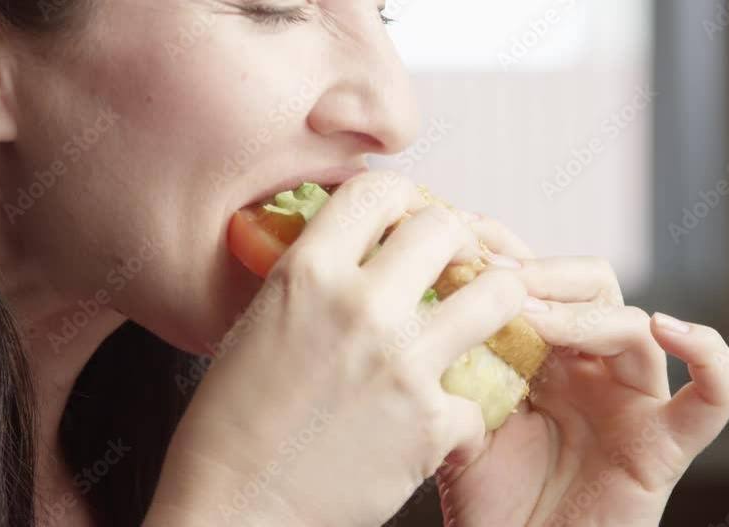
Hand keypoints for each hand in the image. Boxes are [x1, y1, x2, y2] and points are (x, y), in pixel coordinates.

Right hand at [145, 172, 529, 526]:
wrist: (234, 510)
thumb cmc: (231, 427)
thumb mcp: (257, 326)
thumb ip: (310, 281)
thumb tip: (356, 256)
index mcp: (305, 275)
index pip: (377, 190)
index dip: (406, 198)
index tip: (413, 220)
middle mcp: (358, 307)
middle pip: (445, 229)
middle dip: (460, 243)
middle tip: (458, 268)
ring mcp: (400, 363)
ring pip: (497, 296)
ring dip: (494, 306)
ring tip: (478, 325)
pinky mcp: (428, 424)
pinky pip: (478, 398)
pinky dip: (462, 415)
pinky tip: (437, 425)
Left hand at [437, 217, 728, 526]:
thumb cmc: (487, 498)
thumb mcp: (461, 415)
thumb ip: (458, 361)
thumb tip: (434, 292)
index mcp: (545, 352)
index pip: (540, 277)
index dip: (506, 250)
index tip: (461, 236)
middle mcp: (592, 366)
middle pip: (591, 285)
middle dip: (543, 273)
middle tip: (493, 276)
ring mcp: (632, 400)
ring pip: (632, 325)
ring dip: (579, 313)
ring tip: (527, 317)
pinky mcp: (666, 444)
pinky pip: (715, 396)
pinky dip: (708, 355)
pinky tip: (667, 328)